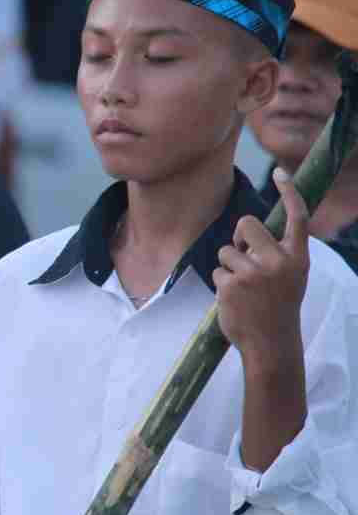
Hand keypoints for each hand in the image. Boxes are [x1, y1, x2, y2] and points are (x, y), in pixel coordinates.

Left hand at [215, 169, 309, 369]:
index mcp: (297, 257)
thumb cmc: (278, 306)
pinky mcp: (231, 284)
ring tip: (242, 287)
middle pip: (246, 224)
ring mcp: (253, 273)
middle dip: (238, 237)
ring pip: (225, 250)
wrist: (271, 341)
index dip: (289, 192)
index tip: (280, 173)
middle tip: (243, 256)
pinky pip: (217, 271)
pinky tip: (235, 299)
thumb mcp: (291, 276)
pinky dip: (221, 283)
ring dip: (228, 265)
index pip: (297, 217)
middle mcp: (278, 261)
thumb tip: (249, 232)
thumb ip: (278, 252)